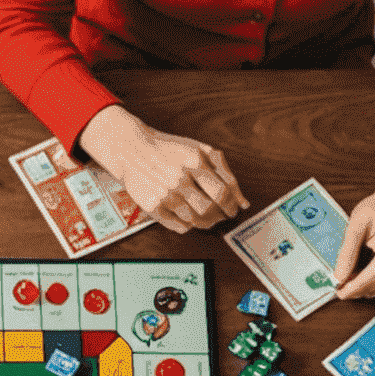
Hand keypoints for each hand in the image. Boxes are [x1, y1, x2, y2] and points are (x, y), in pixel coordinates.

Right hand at [79, 105, 245, 233]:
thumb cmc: (169, 149)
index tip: (235, 209)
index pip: (223, 191)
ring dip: (207, 222)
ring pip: (195, 220)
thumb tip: (241, 200)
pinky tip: (190, 218)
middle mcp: (180, 179)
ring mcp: (166, 195)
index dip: (233, 204)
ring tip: (208, 218)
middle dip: (222, 215)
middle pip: (211, 208)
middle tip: (223, 215)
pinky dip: (189, 226)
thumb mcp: (199, 149)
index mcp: (195, 162)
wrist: (133, 151)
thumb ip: (222, 170)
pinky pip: (178, 226)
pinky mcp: (154, 207)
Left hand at [335, 189, 374, 299]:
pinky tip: (358, 274)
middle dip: (352, 288)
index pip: (369, 278)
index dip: (350, 288)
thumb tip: (338, 278)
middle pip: (371, 288)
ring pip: (374, 291)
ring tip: (348, 271)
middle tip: (335, 281)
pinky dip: (366, 285)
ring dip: (358, 287)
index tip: (334, 291)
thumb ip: (347, 252)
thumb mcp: (356, 224)